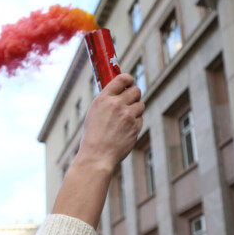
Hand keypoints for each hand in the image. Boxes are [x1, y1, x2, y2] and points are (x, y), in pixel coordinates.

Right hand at [50, 74, 143, 227]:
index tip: (130, 81)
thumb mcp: (94, 113)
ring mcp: (128, 115)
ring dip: (136, 110)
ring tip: (126, 119)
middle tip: (131, 100)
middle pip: (136, 90)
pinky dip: (135, 123)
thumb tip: (118, 92)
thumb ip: (107, 101)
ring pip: (140, 105)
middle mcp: (117, 104)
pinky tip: (125, 130)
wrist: (97, 155)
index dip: (128, 79)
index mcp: (104, 98)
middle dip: (134, 95)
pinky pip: (140, 119)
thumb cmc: (93, 136)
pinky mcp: (135, 127)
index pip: (122, 79)